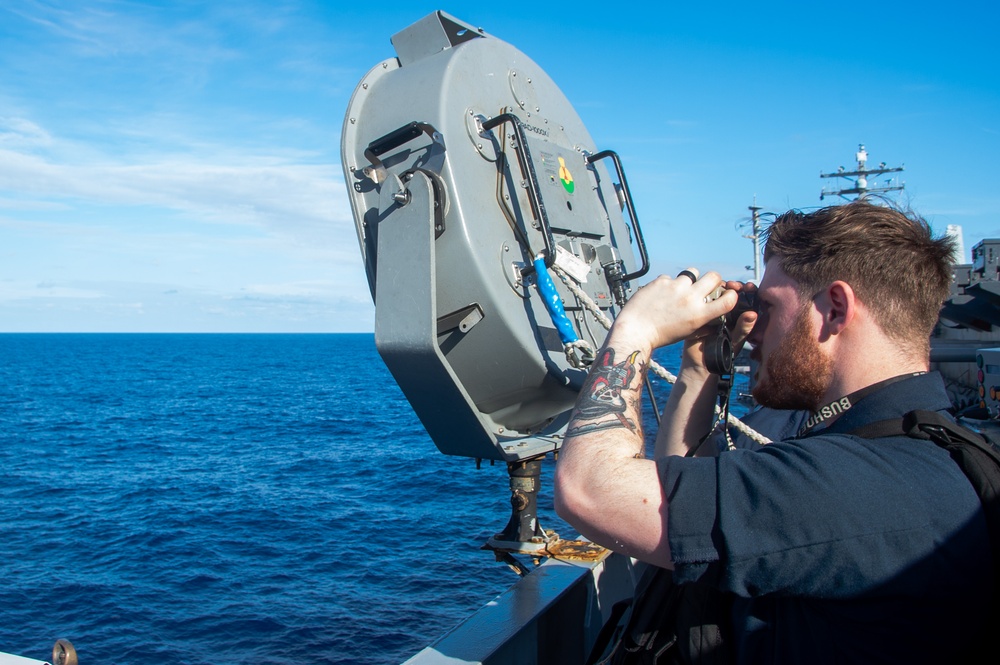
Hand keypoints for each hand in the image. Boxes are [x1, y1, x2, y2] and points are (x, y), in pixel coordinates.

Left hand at [610, 270, 737, 350]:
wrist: (636, 330)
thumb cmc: (660, 335)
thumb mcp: (688, 332)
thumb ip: (702, 319)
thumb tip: (712, 313)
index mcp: (699, 314)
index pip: (728, 299)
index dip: (731, 294)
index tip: (727, 294)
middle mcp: (690, 298)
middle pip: (713, 276)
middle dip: (712, 279)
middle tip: (705, 285)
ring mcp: (676, 287)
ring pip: (691, 272)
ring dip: (689, 279)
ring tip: (679, 289)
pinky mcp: (662, 281)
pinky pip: (670, 277)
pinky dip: (668, 284)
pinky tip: (660, 295)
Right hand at [681, 281, 757, 374]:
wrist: (701, 364)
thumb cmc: (722, 354)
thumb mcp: (736, 342)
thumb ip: (743, 329)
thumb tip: (752, 314)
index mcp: (739, 317)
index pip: (746, 299)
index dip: (748, 290)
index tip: (749, 287)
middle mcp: (726, 312)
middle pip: (731, 293)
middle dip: (734, 286)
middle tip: (734, 285)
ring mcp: (712, 311)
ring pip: (717, 294)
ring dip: (720, 287)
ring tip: (724, 286)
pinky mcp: (698, 313)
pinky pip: (702, 300)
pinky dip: (705, 294)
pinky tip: (707, 292)